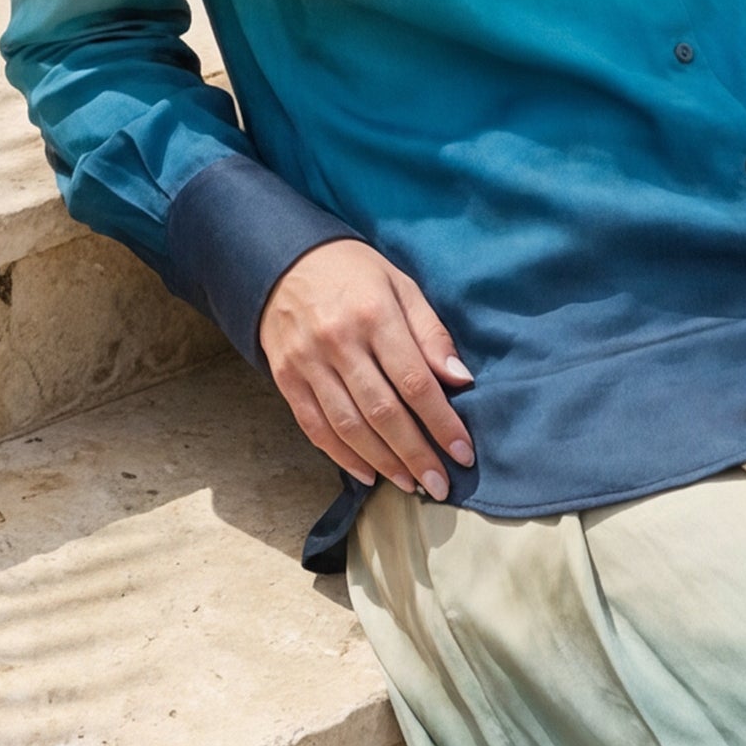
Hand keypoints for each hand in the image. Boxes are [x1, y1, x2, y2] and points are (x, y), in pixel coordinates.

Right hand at [259, 240, 475, 496]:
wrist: (282, 260)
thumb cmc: (354, 273)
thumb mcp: (401, 285)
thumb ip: (431, 333)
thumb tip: (460, 379)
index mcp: (374, 315)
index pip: (415, 382)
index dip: (441, 422)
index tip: (463, 453)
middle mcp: (338, 342)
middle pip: (383, 412)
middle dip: (416, 454)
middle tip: (441, 485)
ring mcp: (307, 363)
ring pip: (349, 426)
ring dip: (384, 462)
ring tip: (411, 485)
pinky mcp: (286, 378)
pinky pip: (315, 427)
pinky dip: (342, 456)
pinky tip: (368, 474)